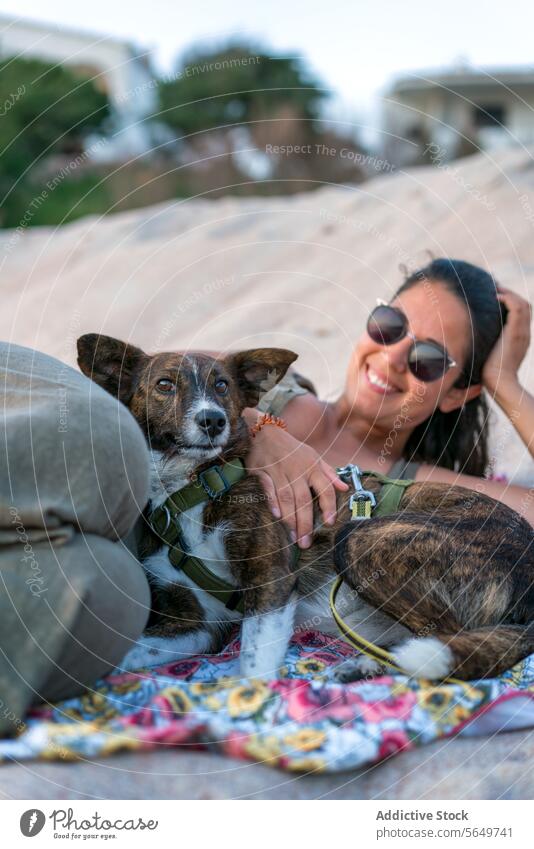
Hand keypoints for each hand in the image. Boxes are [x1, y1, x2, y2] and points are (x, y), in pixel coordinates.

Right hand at [245, 425, 347, 547]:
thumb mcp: (313, 456)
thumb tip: (344, 487)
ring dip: (290, 519)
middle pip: (304, 500)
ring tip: (294, 538)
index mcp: (312, 467)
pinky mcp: (262, 472)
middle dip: (306, 522)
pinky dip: (272, 502)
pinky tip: (277, 517)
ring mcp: (279, 471)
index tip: (330, 523)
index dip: (328, 506)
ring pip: (287, 498)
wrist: (265, 432)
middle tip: (306, 543)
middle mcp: (297, 470)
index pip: (325, 489)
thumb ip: (329, 473)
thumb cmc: (292, 448)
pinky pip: (268, 489)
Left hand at [482, 287, 531, 395]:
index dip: (512, 303)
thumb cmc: (490, 374)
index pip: (523, 315)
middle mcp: (524, 334)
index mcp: (520, 339)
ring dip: (509, 293)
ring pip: (523, 304)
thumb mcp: (489, 355)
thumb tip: (471, 340)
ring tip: (496, 290)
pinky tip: (496, 296)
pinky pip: (517, 308)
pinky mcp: (515, 332)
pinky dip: (508, 298)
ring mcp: (521, 333)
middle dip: (511, 294)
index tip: (497, 297)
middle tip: (496, 289)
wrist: (499, 383)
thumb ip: (487, 346)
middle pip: (525, 306)